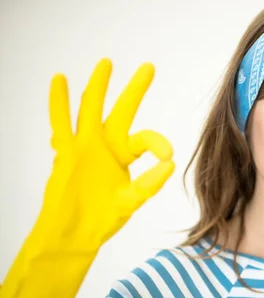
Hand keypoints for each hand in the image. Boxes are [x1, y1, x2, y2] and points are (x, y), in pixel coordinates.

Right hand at [0, 58, 174, 297]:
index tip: (168, 154)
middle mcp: (107, 145)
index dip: (157, 142)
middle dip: (135, 90)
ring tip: (107, 64)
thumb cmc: (103, 219)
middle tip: (149, 67)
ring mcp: (85, 146)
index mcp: (125, 155)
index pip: (145, 138)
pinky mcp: (66, 152)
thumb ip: (150, 183)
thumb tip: (170, 164)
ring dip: (99, 86)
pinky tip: (60, 80)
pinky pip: (61, 123)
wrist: (75, 234)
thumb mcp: (132, 200)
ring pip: (92, 109)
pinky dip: (59, 102)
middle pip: (122, 111)